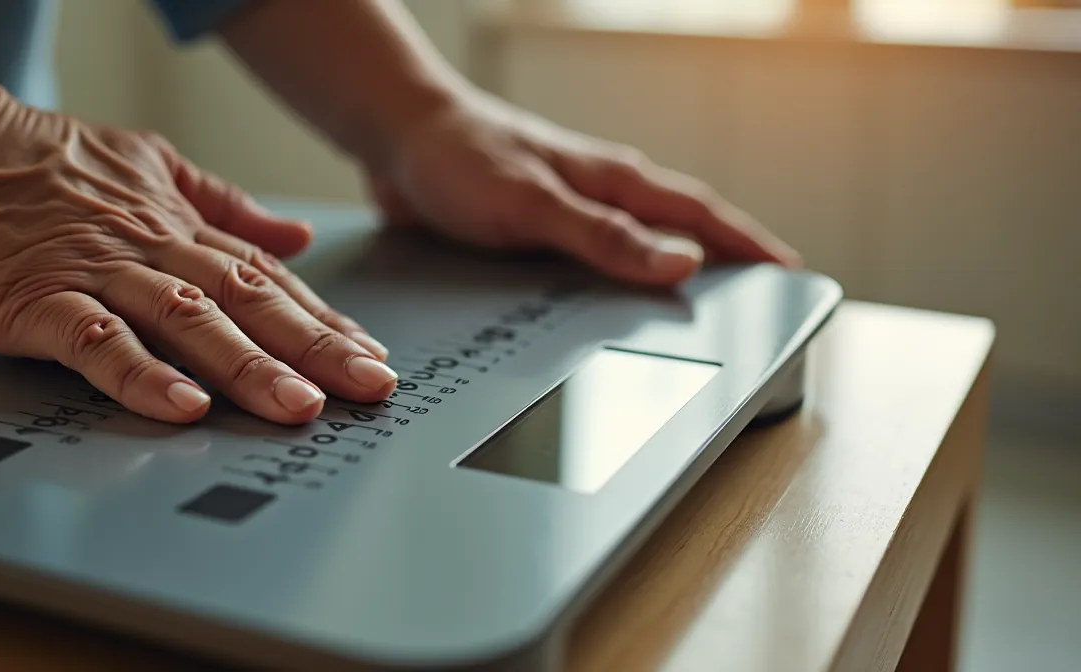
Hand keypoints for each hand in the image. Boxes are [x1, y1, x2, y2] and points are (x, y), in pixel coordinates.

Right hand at [0, 38, 396, 425]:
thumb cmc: (31, 162)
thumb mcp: (144, 165)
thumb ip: (221, 204)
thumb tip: (295, 235)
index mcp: (173, 226)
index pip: (264, 278)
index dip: (321, 320)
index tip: (370, 357)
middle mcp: (146, 249)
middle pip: (245, 301)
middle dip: (313, 347)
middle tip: (369, 388)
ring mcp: (91, 274)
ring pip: (185, 320)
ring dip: (246, 364)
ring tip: (297, 405)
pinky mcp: (32, 301)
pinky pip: (93, 340)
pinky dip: (139, 373)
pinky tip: (181, 407)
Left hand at [366, 94, 801, 284]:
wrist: (394, 136)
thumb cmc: (458, 156)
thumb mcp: (532, 204)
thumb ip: (602, 235)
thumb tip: (681, 261)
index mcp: (610, 178)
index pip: (699, 214)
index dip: (747, 245)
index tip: (792, 272)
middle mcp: (597, 191)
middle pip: (680, 227)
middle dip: (726, 258)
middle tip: (762, 293)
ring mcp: (569, 207)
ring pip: (640, 242)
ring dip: (675, 269)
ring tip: (704, 305)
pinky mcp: (536, 226)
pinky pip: (595, 254)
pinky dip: (621, 276)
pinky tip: (613, 303)